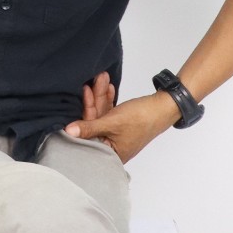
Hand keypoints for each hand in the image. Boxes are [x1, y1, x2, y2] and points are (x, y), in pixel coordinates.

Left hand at [62, 87, 177, 162]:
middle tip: (90, 83)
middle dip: (93, 101)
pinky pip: (110, 113)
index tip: (78, 99)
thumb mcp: (112, 122)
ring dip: (101, 97)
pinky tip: (107, 88)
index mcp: (110, 154)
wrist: (164, 107)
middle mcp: (112, 147)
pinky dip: (108, 101)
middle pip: (95, 123)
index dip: (82, 119)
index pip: (88, 137)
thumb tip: (68, 132)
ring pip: (102, 115)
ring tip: (101, 78)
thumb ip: (89, 127)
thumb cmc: (141, 119)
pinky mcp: (122, 125)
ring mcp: (117, 135)